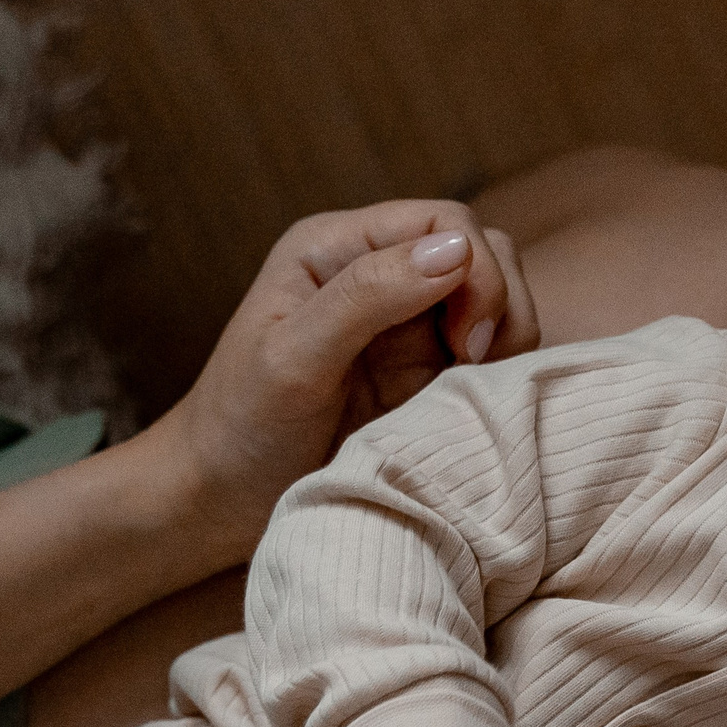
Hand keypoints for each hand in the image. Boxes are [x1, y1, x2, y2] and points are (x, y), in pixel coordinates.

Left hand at [142, 202, 539, 573]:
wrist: (221, 505)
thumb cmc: (241, 429)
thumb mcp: (293, 358)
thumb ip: (367, 295)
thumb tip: (456, 249)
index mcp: (337, 248)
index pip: (443, 222)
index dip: (476, 271)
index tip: (469, 343)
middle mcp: (378, 276)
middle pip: (483, 254)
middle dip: (500, 305)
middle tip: (475, 367)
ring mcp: (405, 330)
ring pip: (495, 306)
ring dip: (505, 342)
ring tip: (473, 393)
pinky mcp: (422, 380)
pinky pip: (485, 362)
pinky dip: (495, 380)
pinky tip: (469, 413)